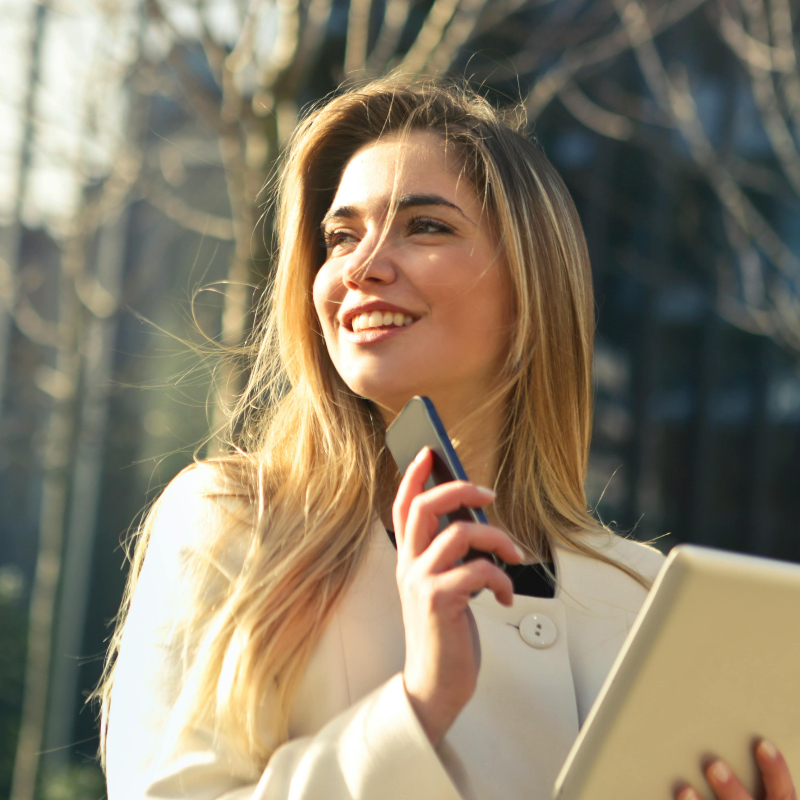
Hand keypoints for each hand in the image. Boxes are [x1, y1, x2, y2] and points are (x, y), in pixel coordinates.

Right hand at [393, 447, 523, 746]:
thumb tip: (476, 520)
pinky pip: (478, 570)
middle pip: (424, 506)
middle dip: (459, 489)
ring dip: (497, 538)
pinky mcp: (439, 601)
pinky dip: (502, 578)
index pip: (402, 507)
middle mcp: (409, 565)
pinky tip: (505, 594)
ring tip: (513, 555)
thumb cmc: (443, 631)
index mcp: (409, 558)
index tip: (429, 453)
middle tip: (487, 493)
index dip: (413, 477)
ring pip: (459, 533)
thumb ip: (449, 554)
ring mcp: (421, 582)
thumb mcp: (442, 585)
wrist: (435, 683)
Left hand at [676, 740, 795, 799]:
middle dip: (731, 790)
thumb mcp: (762, 791)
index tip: (762, 745)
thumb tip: (728, 733)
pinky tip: (679, 796)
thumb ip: (751, 774)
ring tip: (685, 790)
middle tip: (714, 767)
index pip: (783, 793)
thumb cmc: (746, 796)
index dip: (775, 770)